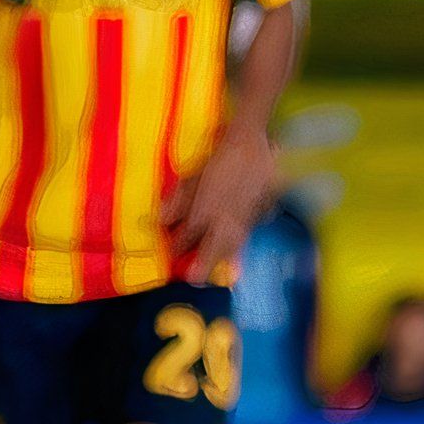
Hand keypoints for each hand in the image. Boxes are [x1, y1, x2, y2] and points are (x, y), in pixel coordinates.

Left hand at [163, 121, 275, 285]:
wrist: (250, 143)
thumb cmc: (217, 157)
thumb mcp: (192, 176)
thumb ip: (178, 200)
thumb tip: (161, 220)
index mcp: (206, 206)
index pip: (190, 233)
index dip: (179, 245)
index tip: (172, 256)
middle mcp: (226, 215)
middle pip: (214, 244)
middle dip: (205, 262)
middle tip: (197, 280)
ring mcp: (246, 213)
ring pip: (235, 240)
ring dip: (228, 256)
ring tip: (224, 273)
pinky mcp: (262, 209)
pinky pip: (251, 228)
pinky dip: (244, 240)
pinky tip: (240, 247)